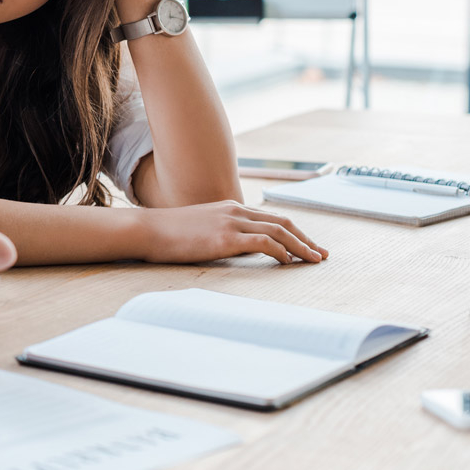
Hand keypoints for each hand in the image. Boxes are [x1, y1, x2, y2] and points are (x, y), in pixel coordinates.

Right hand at [139, 200, 327, 264]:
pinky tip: (288, 262)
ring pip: (278, 230)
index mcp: (230, 207)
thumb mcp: (200, 228)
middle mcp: (235, 210)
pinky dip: (280, 251)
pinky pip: (263, 242)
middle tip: (321, 254)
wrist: (147, 229)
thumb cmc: (168, 234)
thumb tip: (236, 249)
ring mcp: (231, 222)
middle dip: (306, 239)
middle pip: (282, 221)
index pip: (271, 218)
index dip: (294, 232)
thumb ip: (221, 233)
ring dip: (301, 246)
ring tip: (314, 260)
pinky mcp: (225, 238)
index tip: (307, 246)